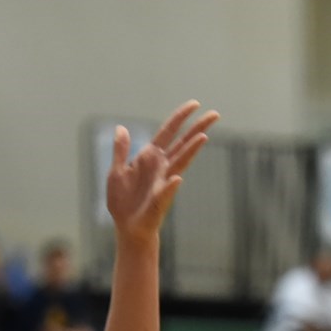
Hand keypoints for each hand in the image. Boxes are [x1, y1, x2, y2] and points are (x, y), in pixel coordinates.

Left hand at [104, 101, 219, 241]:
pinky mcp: (160, 199)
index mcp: (149, 157)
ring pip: (181, 162)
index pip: (168, 132)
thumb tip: (120, 128)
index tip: (195, 104)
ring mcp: (164, 181)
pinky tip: (177, 178)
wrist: (127, 227)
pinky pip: (167, 191)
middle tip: (215, 114)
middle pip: (182, 142)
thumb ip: (120, 151)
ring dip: (191, 149)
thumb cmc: (122, 201)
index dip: (180, 117)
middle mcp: (161, 166)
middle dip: (197, 127)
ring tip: (203, 137)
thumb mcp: (116, 172)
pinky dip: (171, 185)